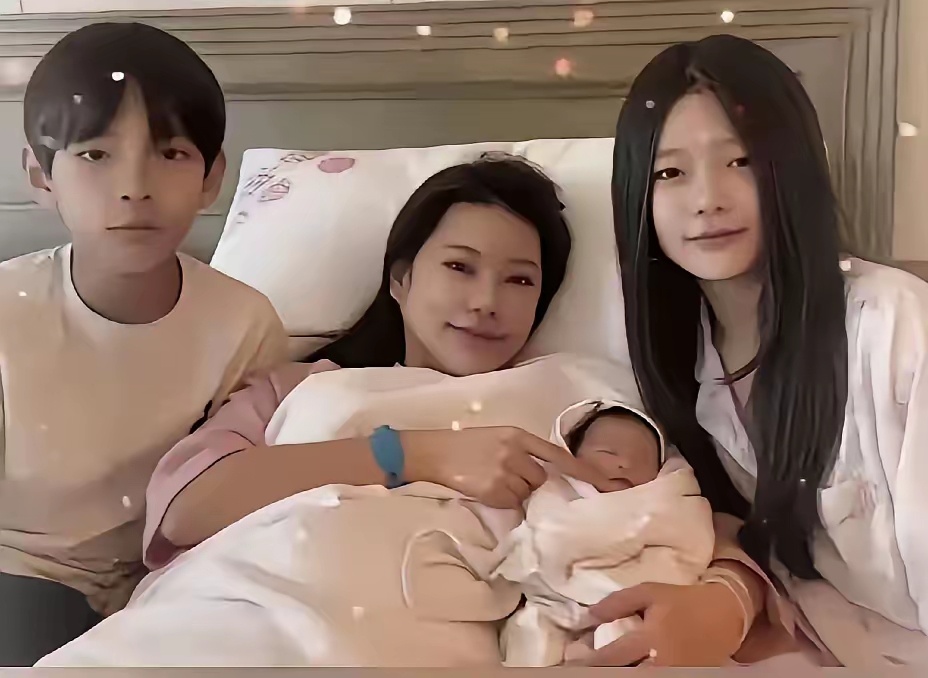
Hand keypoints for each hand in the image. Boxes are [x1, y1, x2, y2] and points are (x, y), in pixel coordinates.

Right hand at [402, 426, 619, 508]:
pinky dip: (502, 500)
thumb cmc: (465, 445)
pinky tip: (485, 488)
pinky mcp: (495, 491)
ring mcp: (506, 472)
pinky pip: (511, 503)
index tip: (605, 483)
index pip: (558, 454)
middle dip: (530, 481)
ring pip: (526, 491)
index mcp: (518, 435)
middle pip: (541, 477)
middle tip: (506, 475)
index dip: (582, 469)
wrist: (435, 452)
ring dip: (515, 491)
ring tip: (492, 480)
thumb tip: (543, 473)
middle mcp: (516, 452)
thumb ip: (522, 450)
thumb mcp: (498, 438)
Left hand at [574, 582, 745, 666]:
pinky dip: (635, 673)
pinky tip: (624, 668)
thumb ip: (618, 603)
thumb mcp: (650, 592)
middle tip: (579, 670)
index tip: (570, 663)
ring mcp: (674, 675)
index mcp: (651, 638)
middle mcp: (661, 663)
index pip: (612, 657)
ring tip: (598, 668)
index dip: (588, 662)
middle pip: (623, 676)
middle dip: (601, 673)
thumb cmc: (683, 601)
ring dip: (618, 673)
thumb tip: (589, 615)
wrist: (724, 616)